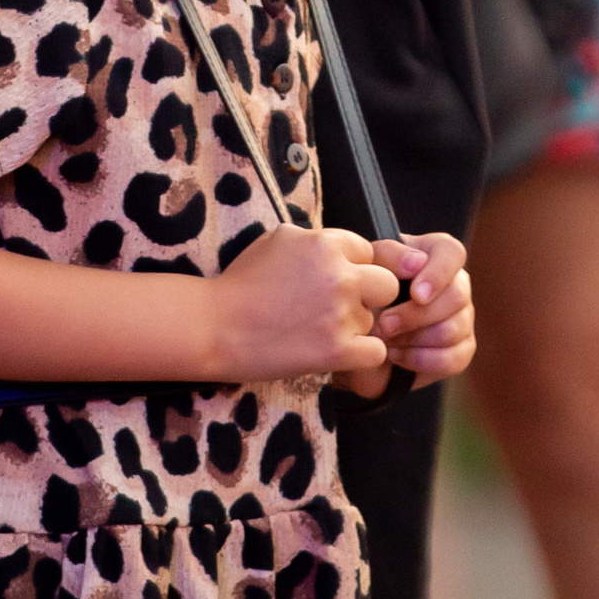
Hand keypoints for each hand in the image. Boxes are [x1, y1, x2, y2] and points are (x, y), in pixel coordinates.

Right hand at [208, 222, 401, 389]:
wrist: (213, 327)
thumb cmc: (240, 284)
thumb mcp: (276, 241)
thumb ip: (315, 241)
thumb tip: (343, 247)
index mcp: (324, 243)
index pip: (368, 252)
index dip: (352, 269)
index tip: (328, 284)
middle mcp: (338, 274)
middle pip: (385, 284)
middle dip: (367, 297)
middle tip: (335, 309)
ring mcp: (340, 313)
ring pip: (375, 320)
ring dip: (354, 328)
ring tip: (316, 332)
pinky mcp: (338, 350)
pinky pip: (377, 352)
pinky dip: (361, 356)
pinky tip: (335, 353)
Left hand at [374, 231, 473, 385]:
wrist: (355, 337)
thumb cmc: (364, 294)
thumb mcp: (367, 268)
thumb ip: (390, 255)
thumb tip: (417, 262)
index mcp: (435, 255)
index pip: (452, 253)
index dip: (438, 274)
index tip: (416, 294)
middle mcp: (456, 284)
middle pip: (456, 297)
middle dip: (416, 315)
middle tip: (384, 325)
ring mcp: (463, 318)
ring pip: (452, 330)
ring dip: (412, 339)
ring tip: (384, 340)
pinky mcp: (462, 349)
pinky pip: (452, 359)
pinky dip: (419, 359)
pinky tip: (396, 354)